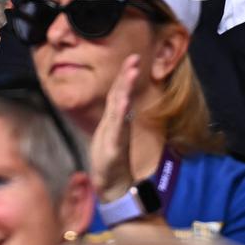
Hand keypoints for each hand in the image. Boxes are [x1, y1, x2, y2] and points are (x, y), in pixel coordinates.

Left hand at [88, 54, 139, 201]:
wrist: (113, 186)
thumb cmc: (109, 160)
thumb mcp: (109, 133)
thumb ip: (114, 116)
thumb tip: (120, 99)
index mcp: (115, 119)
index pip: (119, 92)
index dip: (124, 74)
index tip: (132, 58)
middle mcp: (118, 123)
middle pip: (121, 95)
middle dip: (127, 75)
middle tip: (135, 58)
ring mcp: (117, 134)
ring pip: (121, 107)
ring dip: (126, 88)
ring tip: (131, 72)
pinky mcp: (115, 147)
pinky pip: (118, 128)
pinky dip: (121, 114)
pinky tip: (125, 102)